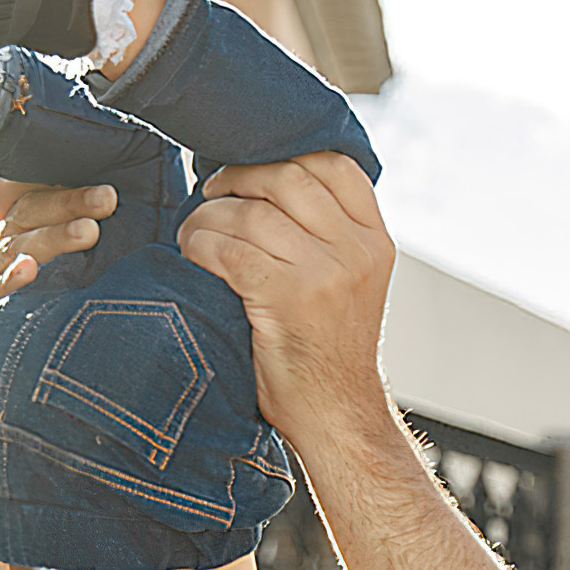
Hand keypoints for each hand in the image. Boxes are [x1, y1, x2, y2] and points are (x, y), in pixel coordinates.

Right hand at [0, 179, 115, 378]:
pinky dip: (8, 282)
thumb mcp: (67, 289)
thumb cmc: (49, 336)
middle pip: (26, 218)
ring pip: (13, 250)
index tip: (110, 195)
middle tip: (106, 201)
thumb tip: (136, 232)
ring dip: (51, 238)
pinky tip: (28, 271)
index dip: (70, 195)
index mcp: (17, 242)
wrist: (13, 395)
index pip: (38, 205)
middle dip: (67, 206)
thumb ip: (84, 260)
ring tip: (87, 232)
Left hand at [176, 154, 398, 460]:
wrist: (337, 415)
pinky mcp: (288, 298)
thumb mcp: (352, 282)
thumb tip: (271, 179)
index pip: (335, 165)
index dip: (285, 154)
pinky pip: (230, 250)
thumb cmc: (329, 350)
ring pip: (252, 213)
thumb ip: (331, 234)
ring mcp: (326, 274)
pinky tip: (193, 254)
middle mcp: (357, 251)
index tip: (251, 173)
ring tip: (194, 232)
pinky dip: (201, 245)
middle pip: (288, 177)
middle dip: (238, 178)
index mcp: (376, 241)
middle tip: (212, 193)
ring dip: (209, 216)